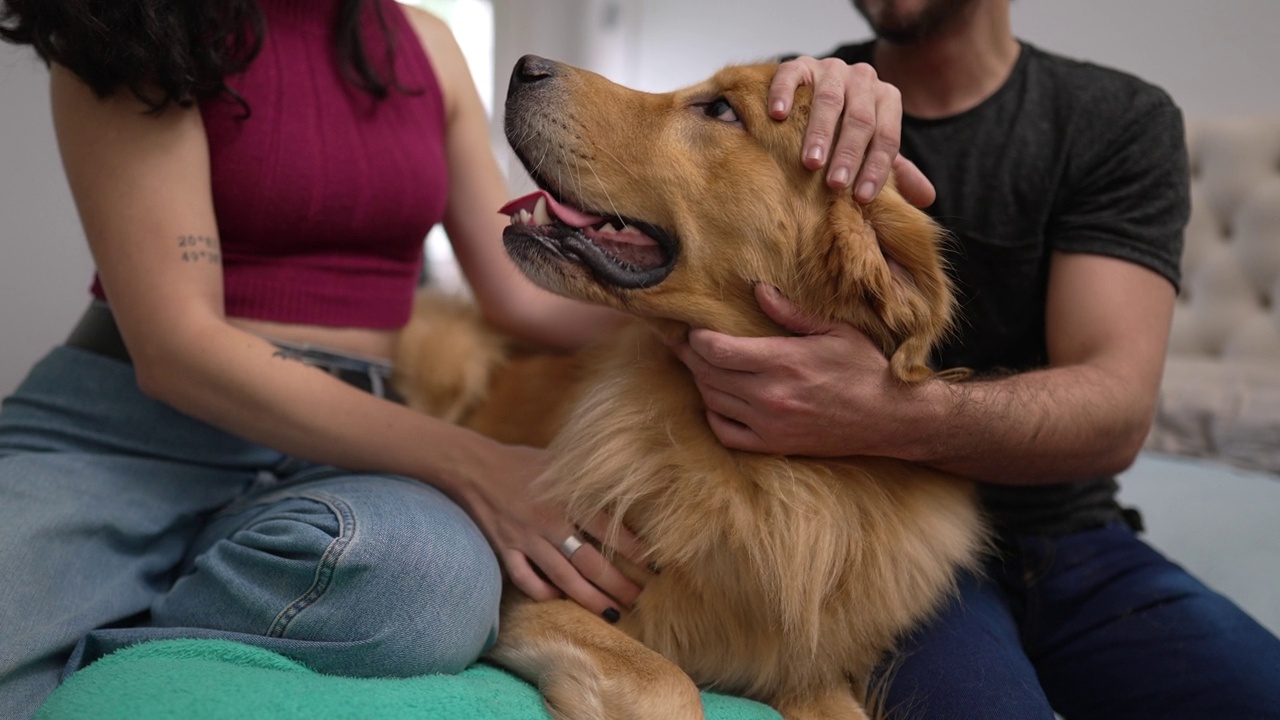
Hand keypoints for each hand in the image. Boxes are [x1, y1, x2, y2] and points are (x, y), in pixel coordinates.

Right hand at [459, 441, 648, 621]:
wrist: (473, 466)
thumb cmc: (521, 462)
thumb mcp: (558, 462)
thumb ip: (585, 480)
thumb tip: (622, 481)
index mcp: (566, 498)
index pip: (607, 529)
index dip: (633, 549)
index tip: (654, 565)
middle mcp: (549, 522)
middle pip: (590, 561)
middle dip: (618, 583)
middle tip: (639, 599)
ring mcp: (526, 539)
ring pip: (563, 578)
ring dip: (590, 598)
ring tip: (612, 611)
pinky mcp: (505, 550)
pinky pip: (526, 580)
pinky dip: (543, 592)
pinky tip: (559, 598)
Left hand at [670, 284, 905, 456]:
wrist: (889, 418)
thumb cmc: (864, 368)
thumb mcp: (834, 331)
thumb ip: (791, 313)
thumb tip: (758, 290)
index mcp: (783, 361)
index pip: (717, 350)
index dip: (697, 338)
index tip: (693, 328)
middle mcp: (770, 395)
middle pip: (708, 373)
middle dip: (690, 355)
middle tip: (683, 342)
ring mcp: (769, 424)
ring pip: (712, 400)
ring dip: (701, 381)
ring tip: (700, 365)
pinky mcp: (773, 445)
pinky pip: (725, 433)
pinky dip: (713, 415)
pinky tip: (716, 401)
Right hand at [769, 56, 934, 206]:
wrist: (817, 89)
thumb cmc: (847, 127)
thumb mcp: (874, 146)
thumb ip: (898, 171)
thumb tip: (928, 198)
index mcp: (886, 98)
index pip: (887, 136)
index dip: (876, 168)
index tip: (862, 197)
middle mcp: (863, 79)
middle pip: (860, 118)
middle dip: (849, 154)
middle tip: (836, 184)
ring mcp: (831, 69)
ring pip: (829, 99)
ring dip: (820, 133)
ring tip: (811, 162)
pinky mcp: (800, 64)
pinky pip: (792, 76)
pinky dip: (784, 94)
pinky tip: (777, 116)